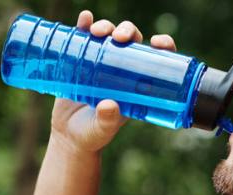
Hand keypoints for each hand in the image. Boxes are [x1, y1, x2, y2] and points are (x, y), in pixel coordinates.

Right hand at [49, 10, 177, 154]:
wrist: (68, 136)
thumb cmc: (92, 135)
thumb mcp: (102, 131)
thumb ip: (107, 121)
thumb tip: (109, 106)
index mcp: (136, 84)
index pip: (157, 59)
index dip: (163, 46)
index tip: (159, 43)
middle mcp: (122, 70)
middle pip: (132, 40)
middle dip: (128, 31)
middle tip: (119, 37)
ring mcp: (101, 63)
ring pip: (109, 35)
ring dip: (106, 26)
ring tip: (96, 31)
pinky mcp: (81, 61)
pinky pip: (84, 38)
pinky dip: (84, 25)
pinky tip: (84, 19)